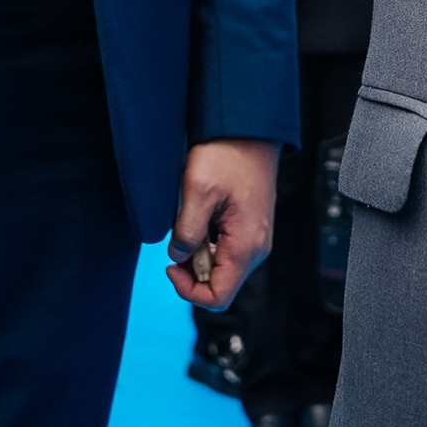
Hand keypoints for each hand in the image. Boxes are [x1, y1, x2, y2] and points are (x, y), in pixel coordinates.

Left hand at [166, 138, 277, 307]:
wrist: (248, 128)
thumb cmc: (227, 155)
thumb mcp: (197, 192)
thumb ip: (187, 231)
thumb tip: (178, 256)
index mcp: (246, 246)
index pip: (218, 297)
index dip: (188, 290)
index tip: (170, 265)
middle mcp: (256, 248)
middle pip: (219, 284)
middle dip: (191, 271)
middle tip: (177, 239)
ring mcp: (254, 238)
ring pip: (220, 268)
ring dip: (197, 255)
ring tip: (188, 222)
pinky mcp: (248, 227)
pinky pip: (225, 250)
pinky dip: (206, 242)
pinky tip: (199, 217)